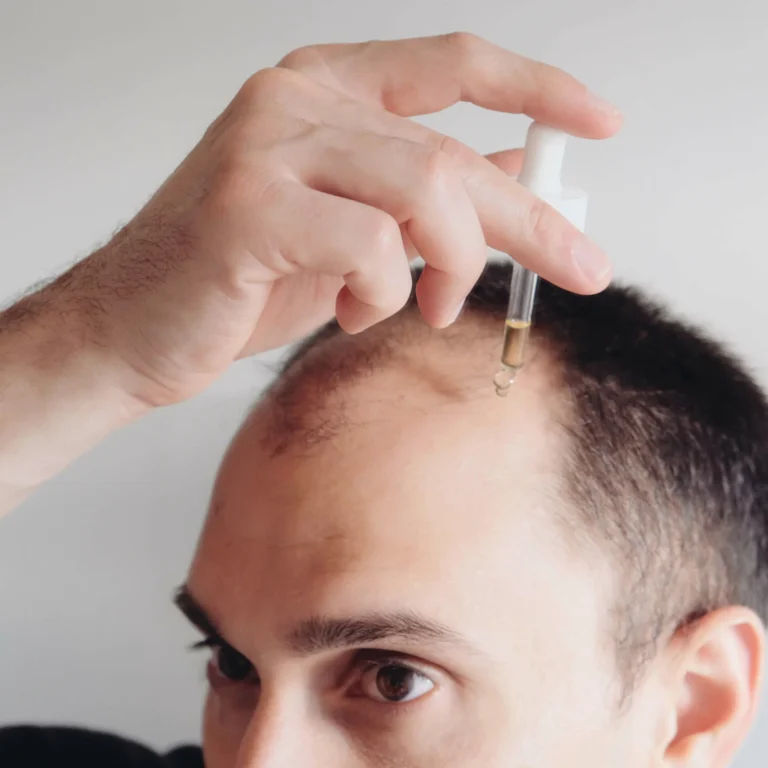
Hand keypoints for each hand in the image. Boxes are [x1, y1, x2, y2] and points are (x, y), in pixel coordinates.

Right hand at [50, 33, 620, 409]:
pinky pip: (370, 247)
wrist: (132, 329)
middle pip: (453, 152)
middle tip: (583, 268)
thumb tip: (515, 191)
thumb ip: (421, 204)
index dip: (536, 90)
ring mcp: (267, 147)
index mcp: (321, 90)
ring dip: (450, 265)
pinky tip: (349, 313)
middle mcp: (294, 100)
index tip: (599, 123)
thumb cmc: (241, 282)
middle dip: (531, 223)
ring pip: (425, 190)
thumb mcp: (349, 233)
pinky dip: (382, 295)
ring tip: (427, 308)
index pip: (450, 65)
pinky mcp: (249, 208)